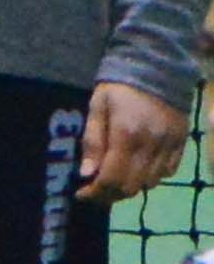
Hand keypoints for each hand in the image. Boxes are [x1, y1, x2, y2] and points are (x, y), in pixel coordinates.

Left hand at [86, 79, 190, 201]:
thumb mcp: (97, 106)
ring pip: (150, 183)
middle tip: (94, 192)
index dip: (95, 192)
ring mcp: (170, 146)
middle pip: (132, 186)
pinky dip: (151, 177)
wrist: (157, 68)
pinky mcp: (182, 144)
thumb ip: (92, 141)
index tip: (81, 194)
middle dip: (110, 195)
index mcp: (127, 135)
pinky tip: (137, 169)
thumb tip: (87, 174)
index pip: (112, 178)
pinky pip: (168, 173)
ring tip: (113, 180)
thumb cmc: (119, 86)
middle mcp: (151, 145)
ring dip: (130, 187)